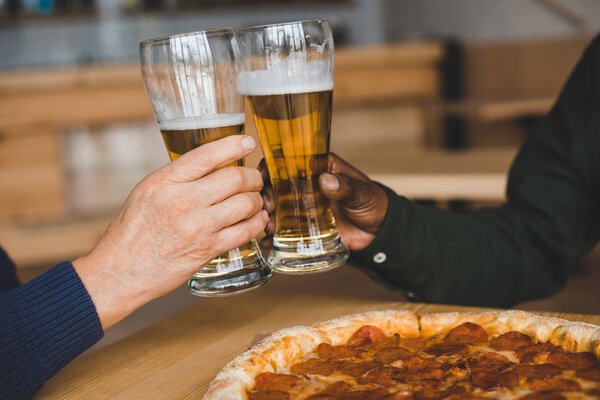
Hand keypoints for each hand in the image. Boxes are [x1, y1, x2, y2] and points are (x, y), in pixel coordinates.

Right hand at [73, 135, 266, 328]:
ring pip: (245, 204)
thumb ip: (179, 176)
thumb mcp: (148, 191)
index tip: (247, 142)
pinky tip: (257, 219)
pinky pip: (245, 231)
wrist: (122, 269)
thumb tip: (214, 164)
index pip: (206, 156)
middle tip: (254, 179)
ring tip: (255, 200)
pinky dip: (257, 223)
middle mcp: (183, 202)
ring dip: (257, 200)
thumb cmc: (134, 229)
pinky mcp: (208, 250)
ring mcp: (198, 227)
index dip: (233, 145)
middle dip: (252, 177)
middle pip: (234, 179)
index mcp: (166, 182)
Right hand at [261, 153, 387, 251]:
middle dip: (266, 196)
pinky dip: (272, 237)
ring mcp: (301, 207)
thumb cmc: (373, 203)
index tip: (262, 178)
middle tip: (268, 208)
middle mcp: (305, 186)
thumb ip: (346, 186)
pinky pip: (283, 231)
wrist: (379, 232)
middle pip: (275, 187)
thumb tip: (326, 180)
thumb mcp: (362, 192)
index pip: (288, 162)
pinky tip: (267, 242)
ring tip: (268, 226)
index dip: (271, 168)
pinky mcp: (303, 228)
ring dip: (266, 216)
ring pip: (275, 209)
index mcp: (317, 168)